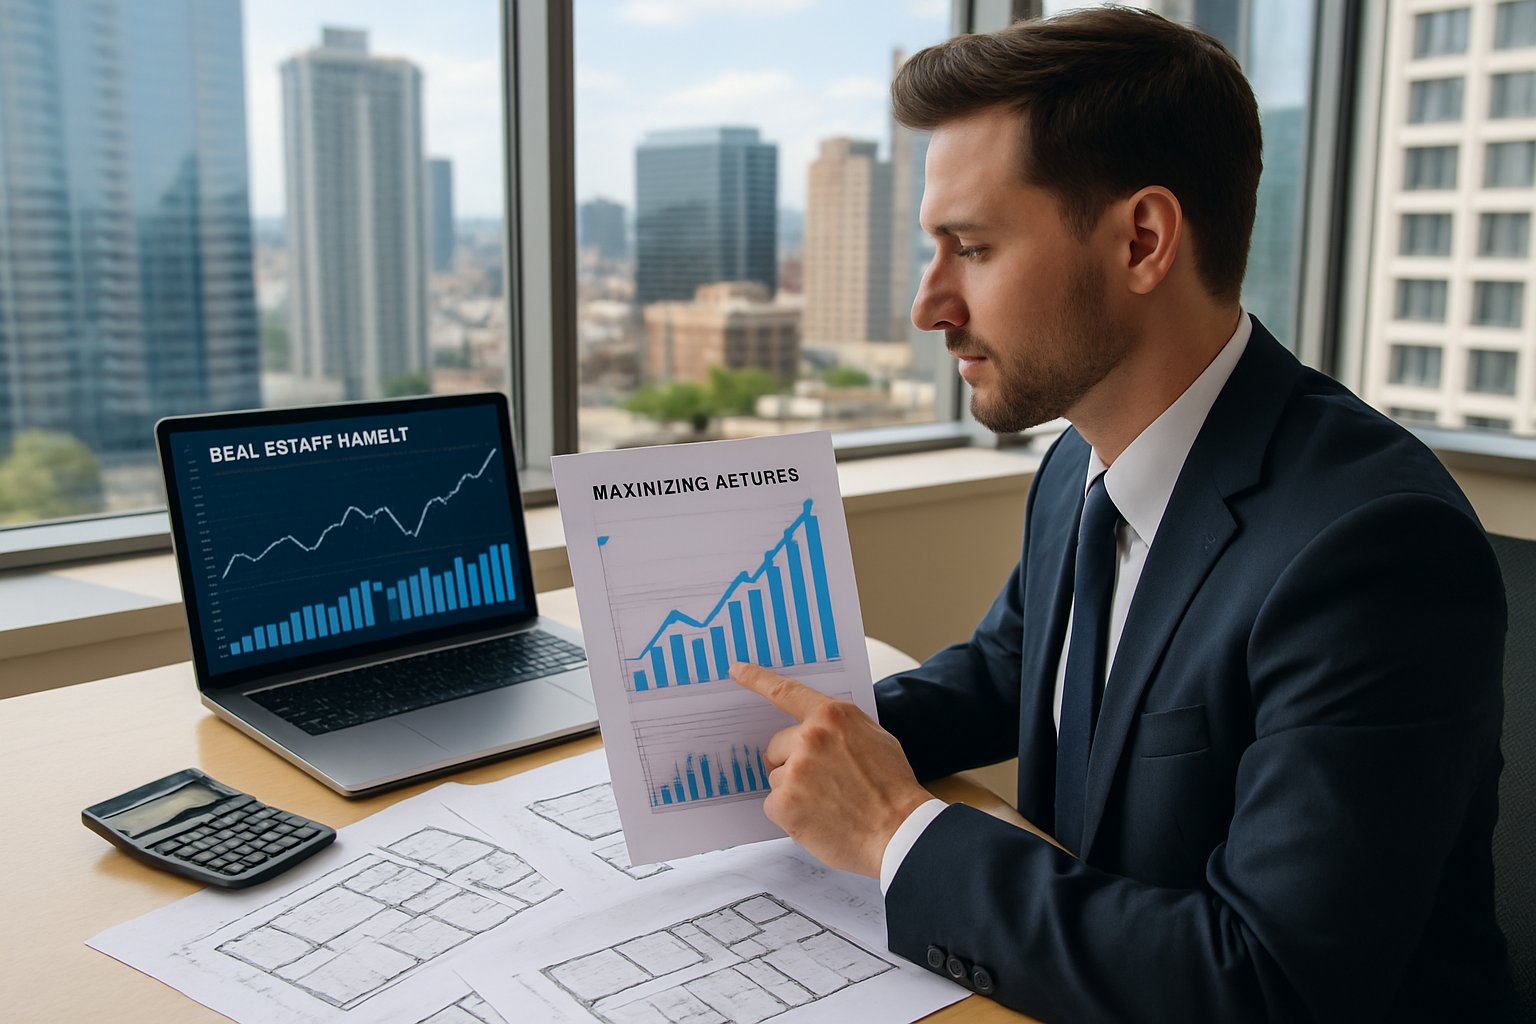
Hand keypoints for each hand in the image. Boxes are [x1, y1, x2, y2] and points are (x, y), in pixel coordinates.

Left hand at [729, 662, 933, 878]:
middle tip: (823, 783)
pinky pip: (774, 804)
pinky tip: (818, 820)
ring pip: (777, 777)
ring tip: (829, 804)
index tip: (736, 670)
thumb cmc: (893, 787)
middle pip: (777, 746)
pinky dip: (791, 814)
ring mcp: (795, 771)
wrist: (900, 831)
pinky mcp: (784, 803)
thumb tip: (816, 727)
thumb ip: (839, 727)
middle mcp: (810, 738)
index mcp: (833, 716)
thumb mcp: (874, 738)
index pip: (786, 692)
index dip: (757, 679)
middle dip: (792, 762)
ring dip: (794, 790)